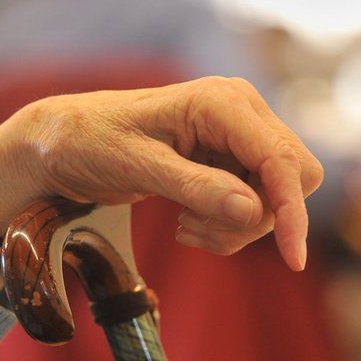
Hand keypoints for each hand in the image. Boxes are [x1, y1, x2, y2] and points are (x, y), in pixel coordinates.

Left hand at [0, 76, 322, 271]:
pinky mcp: (232, 154)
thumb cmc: (92, 141)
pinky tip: (187, 219)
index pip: (281, 160)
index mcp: (221, 101)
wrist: (68, 140)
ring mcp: (240, 132)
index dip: (292, 210)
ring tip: (184, 226)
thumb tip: (254, 211)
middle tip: (197, 230)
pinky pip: (257, 201)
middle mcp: (241, 110)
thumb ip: (195, 186)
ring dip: (236, 225)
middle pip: (292, 178)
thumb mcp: (136, 167)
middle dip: (257, 218)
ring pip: (276, 196)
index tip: (291, 259)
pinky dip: (227, 222)